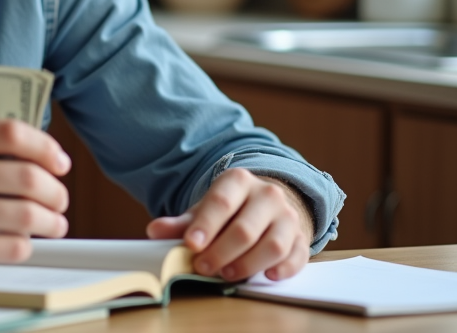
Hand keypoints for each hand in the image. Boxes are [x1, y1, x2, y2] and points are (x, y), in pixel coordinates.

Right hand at [0, 120, 70, 269]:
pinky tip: (22, 240)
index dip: (46, 148)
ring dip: (52, 221)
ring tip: (54, 223)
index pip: (13, 134)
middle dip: (56, 192)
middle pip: (28, 178)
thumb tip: (41, 154)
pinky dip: (26, 244)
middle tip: (60, 199)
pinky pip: (11, 246)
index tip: (59, 163)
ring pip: (27, 216)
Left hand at [145, 168, 312, 281]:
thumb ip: (180, 223)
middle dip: (221, 252)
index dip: (205, 226)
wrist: (265, 205)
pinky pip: (297, 256)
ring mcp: (288, 216)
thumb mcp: (203, 210)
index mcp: (238, 181)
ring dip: (248, 264)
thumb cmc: (229, 210)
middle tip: (202, 267)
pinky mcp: (301, 237)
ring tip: (227, 274)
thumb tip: (154, 231)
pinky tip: (266, 276)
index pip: (220, 202)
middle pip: (244, 229)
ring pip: (273, 244)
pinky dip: (283, 269)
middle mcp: (267, 195)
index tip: (191, 245)